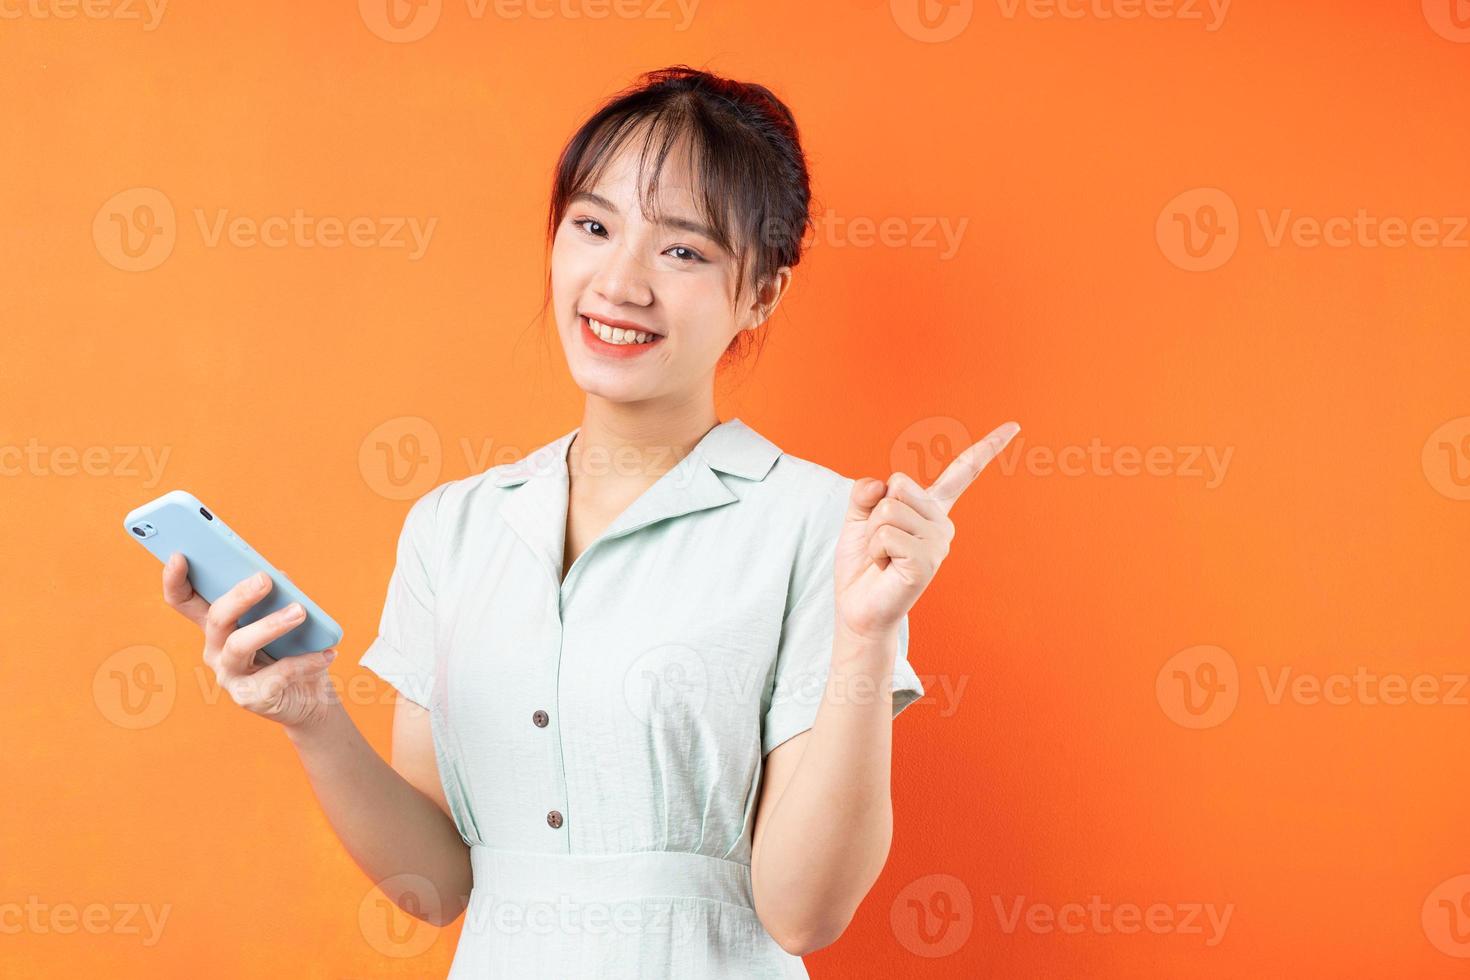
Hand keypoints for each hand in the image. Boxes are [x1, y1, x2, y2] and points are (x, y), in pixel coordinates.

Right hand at [161, 553, 338, 730]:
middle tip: (264, 579)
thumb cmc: (293, 650)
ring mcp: (229, 675)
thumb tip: (280, 577)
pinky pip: (276, 675)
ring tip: (299, 612)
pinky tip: (326, 653)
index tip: (179, 556)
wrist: (310, 696)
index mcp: (219, 625)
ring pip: (239, 645)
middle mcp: (216, 649)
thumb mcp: (285, 617)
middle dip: (239, 596)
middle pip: (216, 618)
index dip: (175, 580)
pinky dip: (304, 661)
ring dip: (270, 625)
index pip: (185, 601)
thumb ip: (278, 594)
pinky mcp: (249, 697)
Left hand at [834, 422, 1020, 641]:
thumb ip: (866, 492)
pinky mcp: (927, 562)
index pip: (962, 472)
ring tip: (882, 556)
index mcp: (931, 508)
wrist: (858, 606)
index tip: (1013, 426)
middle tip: (881, 541)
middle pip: (899, 483)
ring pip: (889, 508)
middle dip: (876, 509)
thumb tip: (879, 485)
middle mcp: (942, 523)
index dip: (988, 447)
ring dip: (873, 533)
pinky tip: (885, 566)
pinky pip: (887, 534)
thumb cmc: (863, 563)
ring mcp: (938, 543)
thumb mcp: (859, 517)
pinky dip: (875, 549)